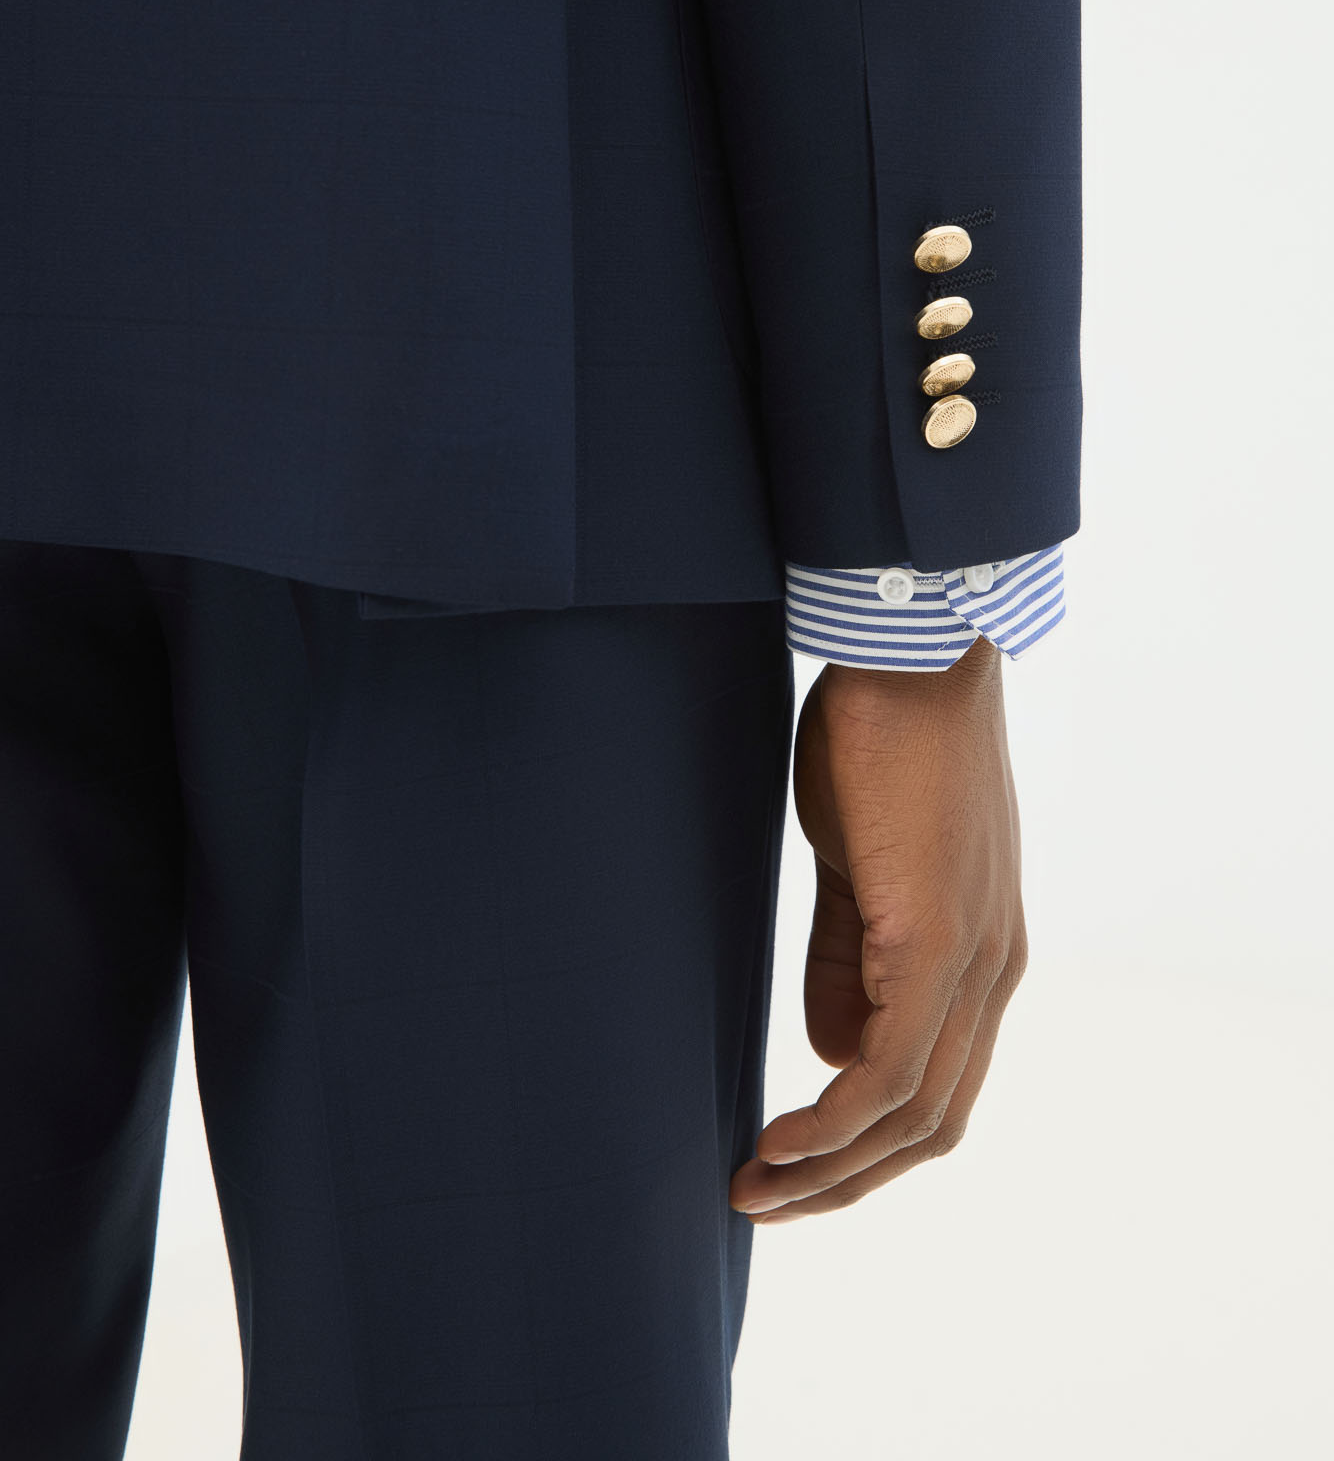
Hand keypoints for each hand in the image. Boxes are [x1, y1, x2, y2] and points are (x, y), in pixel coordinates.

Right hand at [730, 635, 1027, 1222]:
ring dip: (831, 1166)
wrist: (910, 655)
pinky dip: (835, 1118)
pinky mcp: (939, 937)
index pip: (939, 1087)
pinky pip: (892, 1064)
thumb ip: (848, 957)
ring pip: (915, 1109)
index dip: (867, 1147)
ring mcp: (976, 958)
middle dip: (847, 1181)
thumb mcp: (859, 864)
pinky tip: (781, 1136)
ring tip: (755, 1186)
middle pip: (934, 1122)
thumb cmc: (879, 742)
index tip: (790, 1167)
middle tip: (764, 1203)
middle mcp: (995, 969)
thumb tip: (827, 1052)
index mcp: (983, 953)